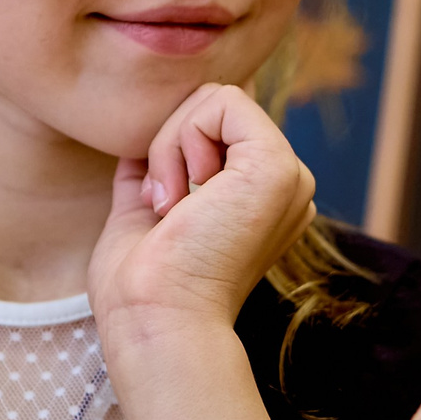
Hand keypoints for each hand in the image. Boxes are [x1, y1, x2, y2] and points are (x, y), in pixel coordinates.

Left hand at [89, 83, 316, 345]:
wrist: (156, 321)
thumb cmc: (142, 287)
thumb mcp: (141, 218)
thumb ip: (150, 178)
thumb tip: (132, 151)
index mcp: (260, 200)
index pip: (212, 128)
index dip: (170, 153)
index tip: (159, 211)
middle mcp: (283, 187)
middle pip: (212, 107)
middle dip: (168, 145)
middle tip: (164, 208)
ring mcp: (288, 174)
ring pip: (213, 99)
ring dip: (170, 146)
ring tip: (173, 207)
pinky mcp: (277, 165)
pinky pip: (220, 101)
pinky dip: (182, 138)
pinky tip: (185, 197)